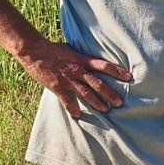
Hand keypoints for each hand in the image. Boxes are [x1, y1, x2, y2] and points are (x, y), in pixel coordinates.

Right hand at [16, 40, 133, 117]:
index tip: (129, 77)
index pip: (104, 65)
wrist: (34, 51)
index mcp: (82, 60)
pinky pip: (67, 101)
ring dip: (97, 102)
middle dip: (110, 94)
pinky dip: (73, 109)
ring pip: (86, 93)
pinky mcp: (57, 87)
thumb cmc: (53, 49)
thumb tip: (91, 60)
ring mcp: (68, 80)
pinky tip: (78, 115)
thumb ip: (82, 57)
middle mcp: (78, 70)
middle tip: (120, 102)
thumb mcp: (71, 50)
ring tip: (106, 110)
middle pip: (98, 83)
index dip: (117, 71)